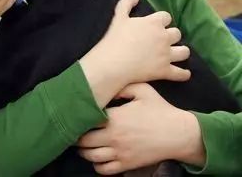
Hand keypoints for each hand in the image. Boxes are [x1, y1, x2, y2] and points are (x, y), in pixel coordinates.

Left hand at [77, 83, 204, 174]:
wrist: (179, 134)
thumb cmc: (160, 110)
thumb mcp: (143, 90)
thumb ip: (123, 86)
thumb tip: (107, 86)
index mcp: (115, 117)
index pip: (86, 120)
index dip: (79, 118)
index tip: (77, 115)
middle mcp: (114, 136)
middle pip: (83, 141)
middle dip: (77, 136)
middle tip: (76, 131)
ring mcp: (120, 152)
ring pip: (90, 156)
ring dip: (83, 151)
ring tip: (83, 145)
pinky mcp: (127, 164)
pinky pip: (104, 169)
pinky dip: (96, 165)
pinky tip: (97, 158)